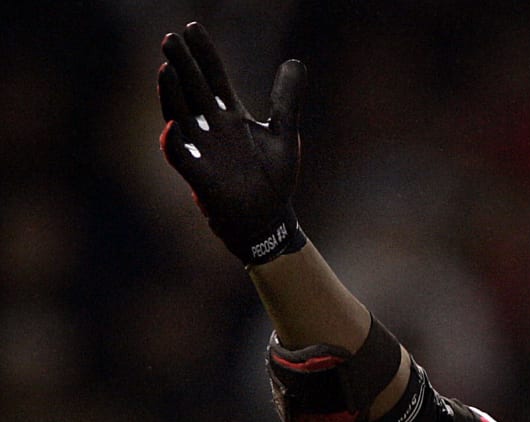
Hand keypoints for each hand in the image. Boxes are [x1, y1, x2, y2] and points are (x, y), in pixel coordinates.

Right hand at [158, 22, 307, 265]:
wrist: (269, 219)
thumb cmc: (273, 178)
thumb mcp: (284, 133)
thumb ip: (287, 99)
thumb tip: (296, 61)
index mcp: (231, 116)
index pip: (213, 77)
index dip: (204, 54)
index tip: (192, 27)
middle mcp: (212, 128)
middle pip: (193, 90)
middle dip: (182, 66)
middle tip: (171, 38)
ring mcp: (203, 150)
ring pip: (180, 116)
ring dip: (172, 95)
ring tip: (166, 69)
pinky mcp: (199, 176)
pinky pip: (181, 157)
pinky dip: (175, 143)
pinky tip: (173, 127)